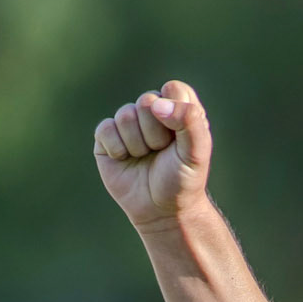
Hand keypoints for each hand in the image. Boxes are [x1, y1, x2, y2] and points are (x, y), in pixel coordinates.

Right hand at [94, 80, 211, 231]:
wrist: (162, 211)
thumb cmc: (182, 180)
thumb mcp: (196, 153)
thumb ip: (189, 121)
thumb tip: (156, 105)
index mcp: (177, 109)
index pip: (174, 90)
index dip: (176, 114)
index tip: (179, 139)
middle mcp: (152, 112)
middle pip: (147, 101)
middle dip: (156, 134)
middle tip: (162, 153)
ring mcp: (128, 122)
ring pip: (126, 115)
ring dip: (138, 144)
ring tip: (145, 158)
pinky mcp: (107, 136)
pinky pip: (106, 129)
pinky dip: (118, 149)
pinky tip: (126, 160)